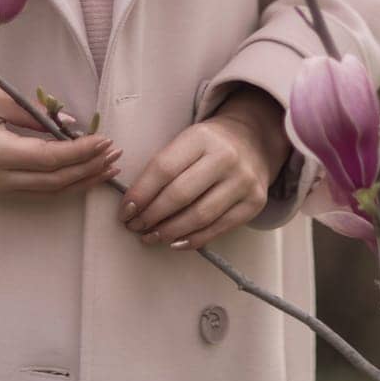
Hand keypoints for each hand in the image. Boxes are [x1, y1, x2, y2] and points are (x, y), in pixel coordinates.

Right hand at [0, 79, 123, 199]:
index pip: (53, 158)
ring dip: (79, 179)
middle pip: (56, 181)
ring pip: (48, 190)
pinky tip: (77, 170)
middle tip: (116, 154)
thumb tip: (69, 122)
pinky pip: (36, 188)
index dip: (83, 151)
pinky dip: (61, 181)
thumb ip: (34, 112)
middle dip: (89, 169)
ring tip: (106, 166)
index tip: (106, 139)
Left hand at [117, 99, 285, 251]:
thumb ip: (165, 165)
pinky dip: (193, 239)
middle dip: (152, 215)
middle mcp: (225, 158)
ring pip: (199, 216)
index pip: (163, 168)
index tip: (125, 211)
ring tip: (150, 237)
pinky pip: (219, 228)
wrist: (254, 140)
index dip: (141, 193)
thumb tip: (135, 203)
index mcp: (201, 137)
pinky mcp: (254, 203)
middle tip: (135, 227)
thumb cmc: (209, 144)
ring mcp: (243, 181)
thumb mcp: (188, 141)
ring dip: (169, 232)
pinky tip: (175, 242)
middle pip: (180, 194)